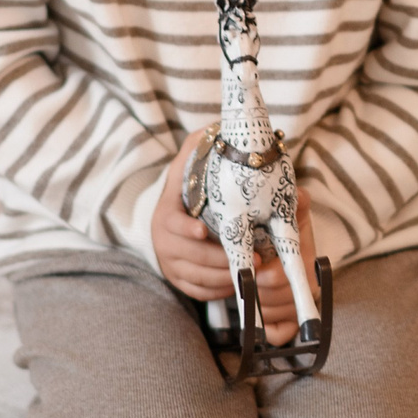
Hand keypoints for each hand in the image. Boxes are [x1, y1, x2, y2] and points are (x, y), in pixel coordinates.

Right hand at [148, 138, 318, 345]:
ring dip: (225, 278)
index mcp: (165, 213)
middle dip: (222, 260)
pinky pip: (199, 292)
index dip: (185, 229)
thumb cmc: (192, 181)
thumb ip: (201, 142)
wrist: (180, 210)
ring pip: (197, 279)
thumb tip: (217, 125)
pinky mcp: (179, 280)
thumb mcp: (193, 157)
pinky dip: (220, 290)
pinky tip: (241, 282)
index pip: (170, 224)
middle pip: (190, 258)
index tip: (203, 230)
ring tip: (254, 271)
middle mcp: (162, 242)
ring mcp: (169, 263)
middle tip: (254, 258)